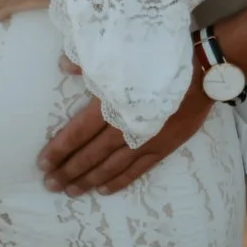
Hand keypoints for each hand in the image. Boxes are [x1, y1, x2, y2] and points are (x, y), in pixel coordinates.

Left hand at [37, 60, 212, 196]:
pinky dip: (118, 182)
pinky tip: (103, 190)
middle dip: (69, 170)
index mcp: (112, 104)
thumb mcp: (123, 54)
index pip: (78, 132)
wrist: (204, 71)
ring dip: (88, 181)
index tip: (42, 163)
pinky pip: (136, 171)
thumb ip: (89, 63)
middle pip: (90, 154)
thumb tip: (62, 66)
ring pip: (110, 167)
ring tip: (70, 192)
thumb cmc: (161, 58)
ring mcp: (145, 141)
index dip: (59, 149)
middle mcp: (125, 128)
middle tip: (50, 184)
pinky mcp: (162, 148)